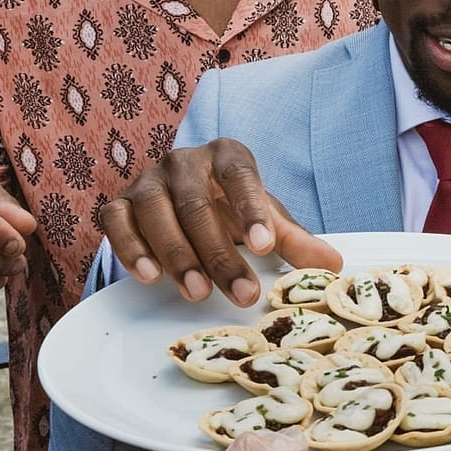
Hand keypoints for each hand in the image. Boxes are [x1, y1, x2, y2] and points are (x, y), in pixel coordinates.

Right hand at [98, 139, 341, 306]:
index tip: (266, 246)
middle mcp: (184, 161)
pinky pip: (117, 221)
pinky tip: (150, 275)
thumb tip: (333, 264)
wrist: (187, 203)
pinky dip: (130, 248)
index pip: (240, 176)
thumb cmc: (232, 210)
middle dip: (219, 253)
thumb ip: (295, 241)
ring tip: (197, 292)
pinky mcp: (119, 202)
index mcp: (227, 156)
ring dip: (178, 256)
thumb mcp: (266, 222)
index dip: (252, 210)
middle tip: (241, 294)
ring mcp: (148, 180)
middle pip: (198, 204)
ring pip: (157, 213)